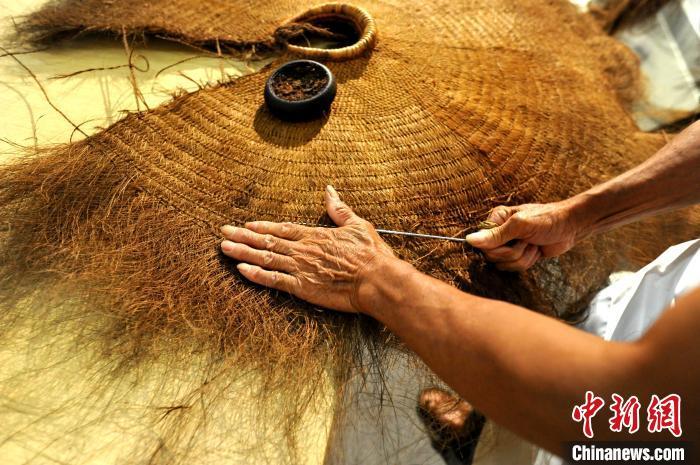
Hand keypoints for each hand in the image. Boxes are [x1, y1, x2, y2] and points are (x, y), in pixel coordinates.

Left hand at [220, 185, 396, 312]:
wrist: (376, 279)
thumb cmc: (370, 253)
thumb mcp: (357, 224)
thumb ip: (339, 209)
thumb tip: (329, 190)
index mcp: (315, 235)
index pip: (283, 229)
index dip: (263, 227)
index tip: (246, 225)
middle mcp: (303, 250)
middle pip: (267, 241)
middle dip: (243, 237)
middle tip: (223, 232)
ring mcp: (300, 268)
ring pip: (265, 258)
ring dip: (243, 252)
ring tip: (224, 248)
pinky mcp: (302, 287)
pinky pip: (274, 280)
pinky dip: (256, 275)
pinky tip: (241, 270)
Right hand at [465, 201, 583, 271]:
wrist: (570, 227)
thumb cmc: (547, 220)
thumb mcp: (520, 226)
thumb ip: (495, 235)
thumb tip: (469, 240)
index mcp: (496, 220)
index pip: (482, 243)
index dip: (497, 247)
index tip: (514, 239)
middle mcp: (499, 233)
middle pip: (491, 256)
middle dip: (513, 252)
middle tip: (526, 240)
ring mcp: (509, 245)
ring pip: (503, 265)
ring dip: (522, 257)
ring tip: (533, 244)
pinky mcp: (519, 256)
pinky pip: (514, 268)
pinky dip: (528, 262)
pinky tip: (536, 250)